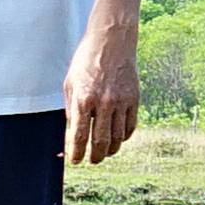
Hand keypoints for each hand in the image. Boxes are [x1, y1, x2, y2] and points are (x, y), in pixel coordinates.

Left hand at [69, 20, 144, 165]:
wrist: (111, 42)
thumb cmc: (85, 62)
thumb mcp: (69, 84)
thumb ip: (72, 109)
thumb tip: (71, 132)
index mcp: (83, 100)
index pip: (79, 136)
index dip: (76, 153)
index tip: (74, 161)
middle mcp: (104, 103)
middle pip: (101, 141)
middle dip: (95, 156)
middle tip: (91, 161)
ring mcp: (122, 101)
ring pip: (118, 136)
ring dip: (110, 149)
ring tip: (104, 153)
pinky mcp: (135, 98)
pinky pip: (130, 125)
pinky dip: (124, 136)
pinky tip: (118, 139)